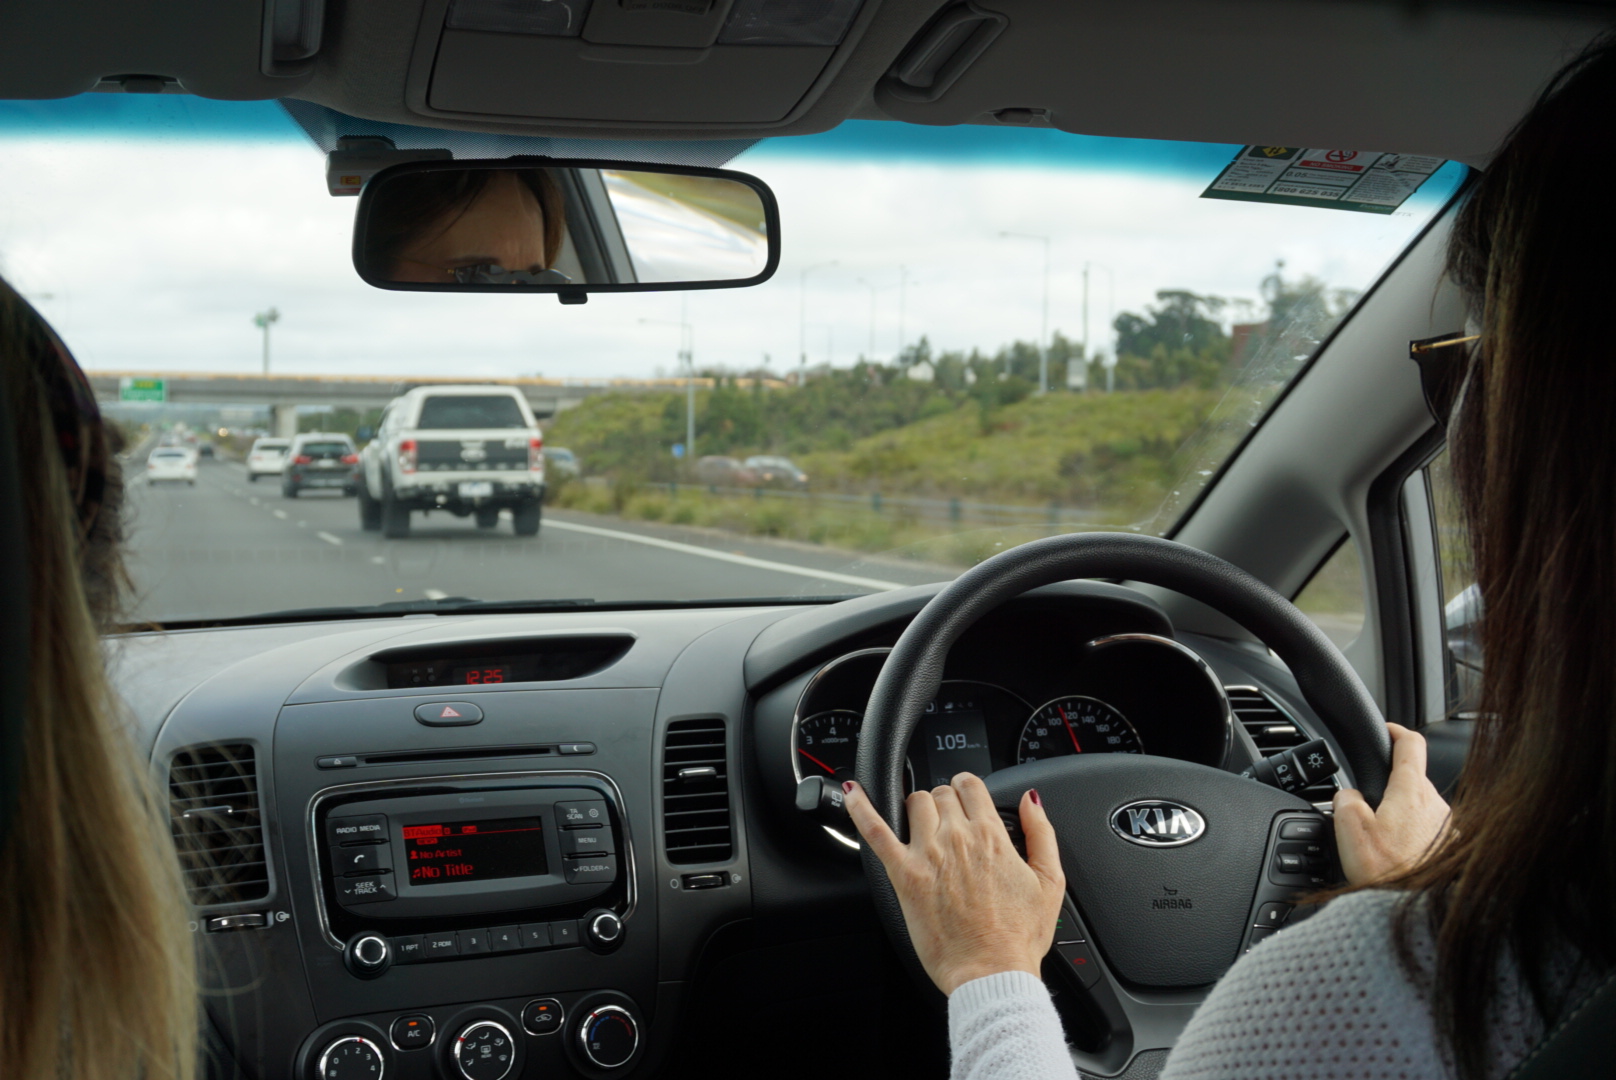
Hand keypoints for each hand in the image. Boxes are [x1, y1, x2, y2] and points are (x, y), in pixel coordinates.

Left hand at [844, 773, 1065, 995]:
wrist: (991, 973)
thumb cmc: (1018, 937)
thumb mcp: (1050, 882)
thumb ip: (1042, 833)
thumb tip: (1032, 800)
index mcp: (991, 836)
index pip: (970, 786)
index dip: (967, 789)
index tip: (965, 798)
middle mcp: (957, 837)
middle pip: (941, 794)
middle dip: (945, 803)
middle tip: (949, 826)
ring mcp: (927, 853)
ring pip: (914, 803)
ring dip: (918, 809)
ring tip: (922, 827)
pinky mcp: (903, 874)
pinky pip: (875, 831)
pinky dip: (860, 807)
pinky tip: (852, 792)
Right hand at [1333, 723, 1451, 885]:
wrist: (1416, 911)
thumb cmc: (1387, 874)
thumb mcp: (1349, 828)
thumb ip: (1345, 799)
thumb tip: (1349, 796)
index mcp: (1411, 791)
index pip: (1411, 744)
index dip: (1395, 730)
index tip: (1386, 730)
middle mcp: (1437, 804)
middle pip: (1412, 779)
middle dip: (1388, 787)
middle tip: (1365, 808)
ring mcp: (1448, 827)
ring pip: (1419, 807)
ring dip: (1400, 815)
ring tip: (1379, 841)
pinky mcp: (1451, 848)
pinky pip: (1428, 831)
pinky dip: (1411, 837)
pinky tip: (1396, 857)